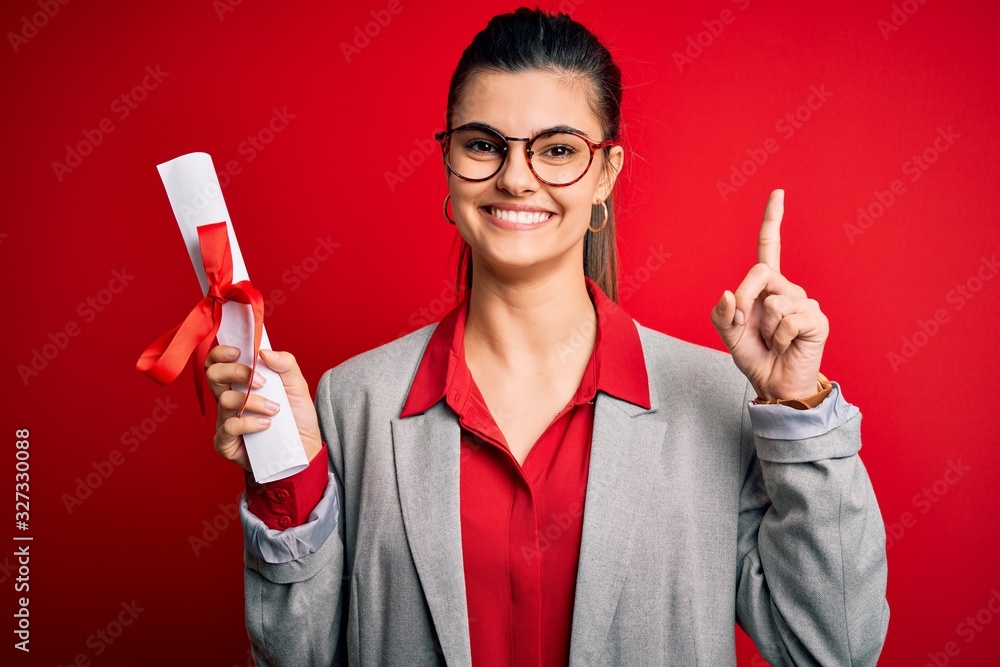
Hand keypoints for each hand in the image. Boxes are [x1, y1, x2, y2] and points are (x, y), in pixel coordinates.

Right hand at [205, 346, 323, 470]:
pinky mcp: (225, 442)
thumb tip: (264, 351)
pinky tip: (267, 425)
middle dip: (236, 372)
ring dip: (253, 402)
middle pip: (213, 375)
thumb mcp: (297, 387)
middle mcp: (229, 399)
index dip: (221, 352)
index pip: (218, 362)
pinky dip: (250, 423)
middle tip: (261, 382)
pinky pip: (229, 427)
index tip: (238, 351)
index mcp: (241, 382)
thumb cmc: (296, 417)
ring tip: (275, 410)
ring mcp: (225, 420)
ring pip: (225, 400)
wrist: (302, 450)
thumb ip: (286, 365)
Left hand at [710, 189, 827, 400]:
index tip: (778, 192)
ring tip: (772, 340)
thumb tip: (729, 295)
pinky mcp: (817, 320)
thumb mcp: (728, 334)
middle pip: (761, 273)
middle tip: (749, 328)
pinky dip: (779, 337)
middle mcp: (788, 289)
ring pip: (774, 301)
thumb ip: (722, 314)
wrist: (774, 384)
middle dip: (745, 301)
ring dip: (765, 327)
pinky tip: (786, 345)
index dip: (773, 219)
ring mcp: (805, 303)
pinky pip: (789, 320)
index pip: (770, 247)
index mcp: (767, 287)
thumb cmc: (754, 355)